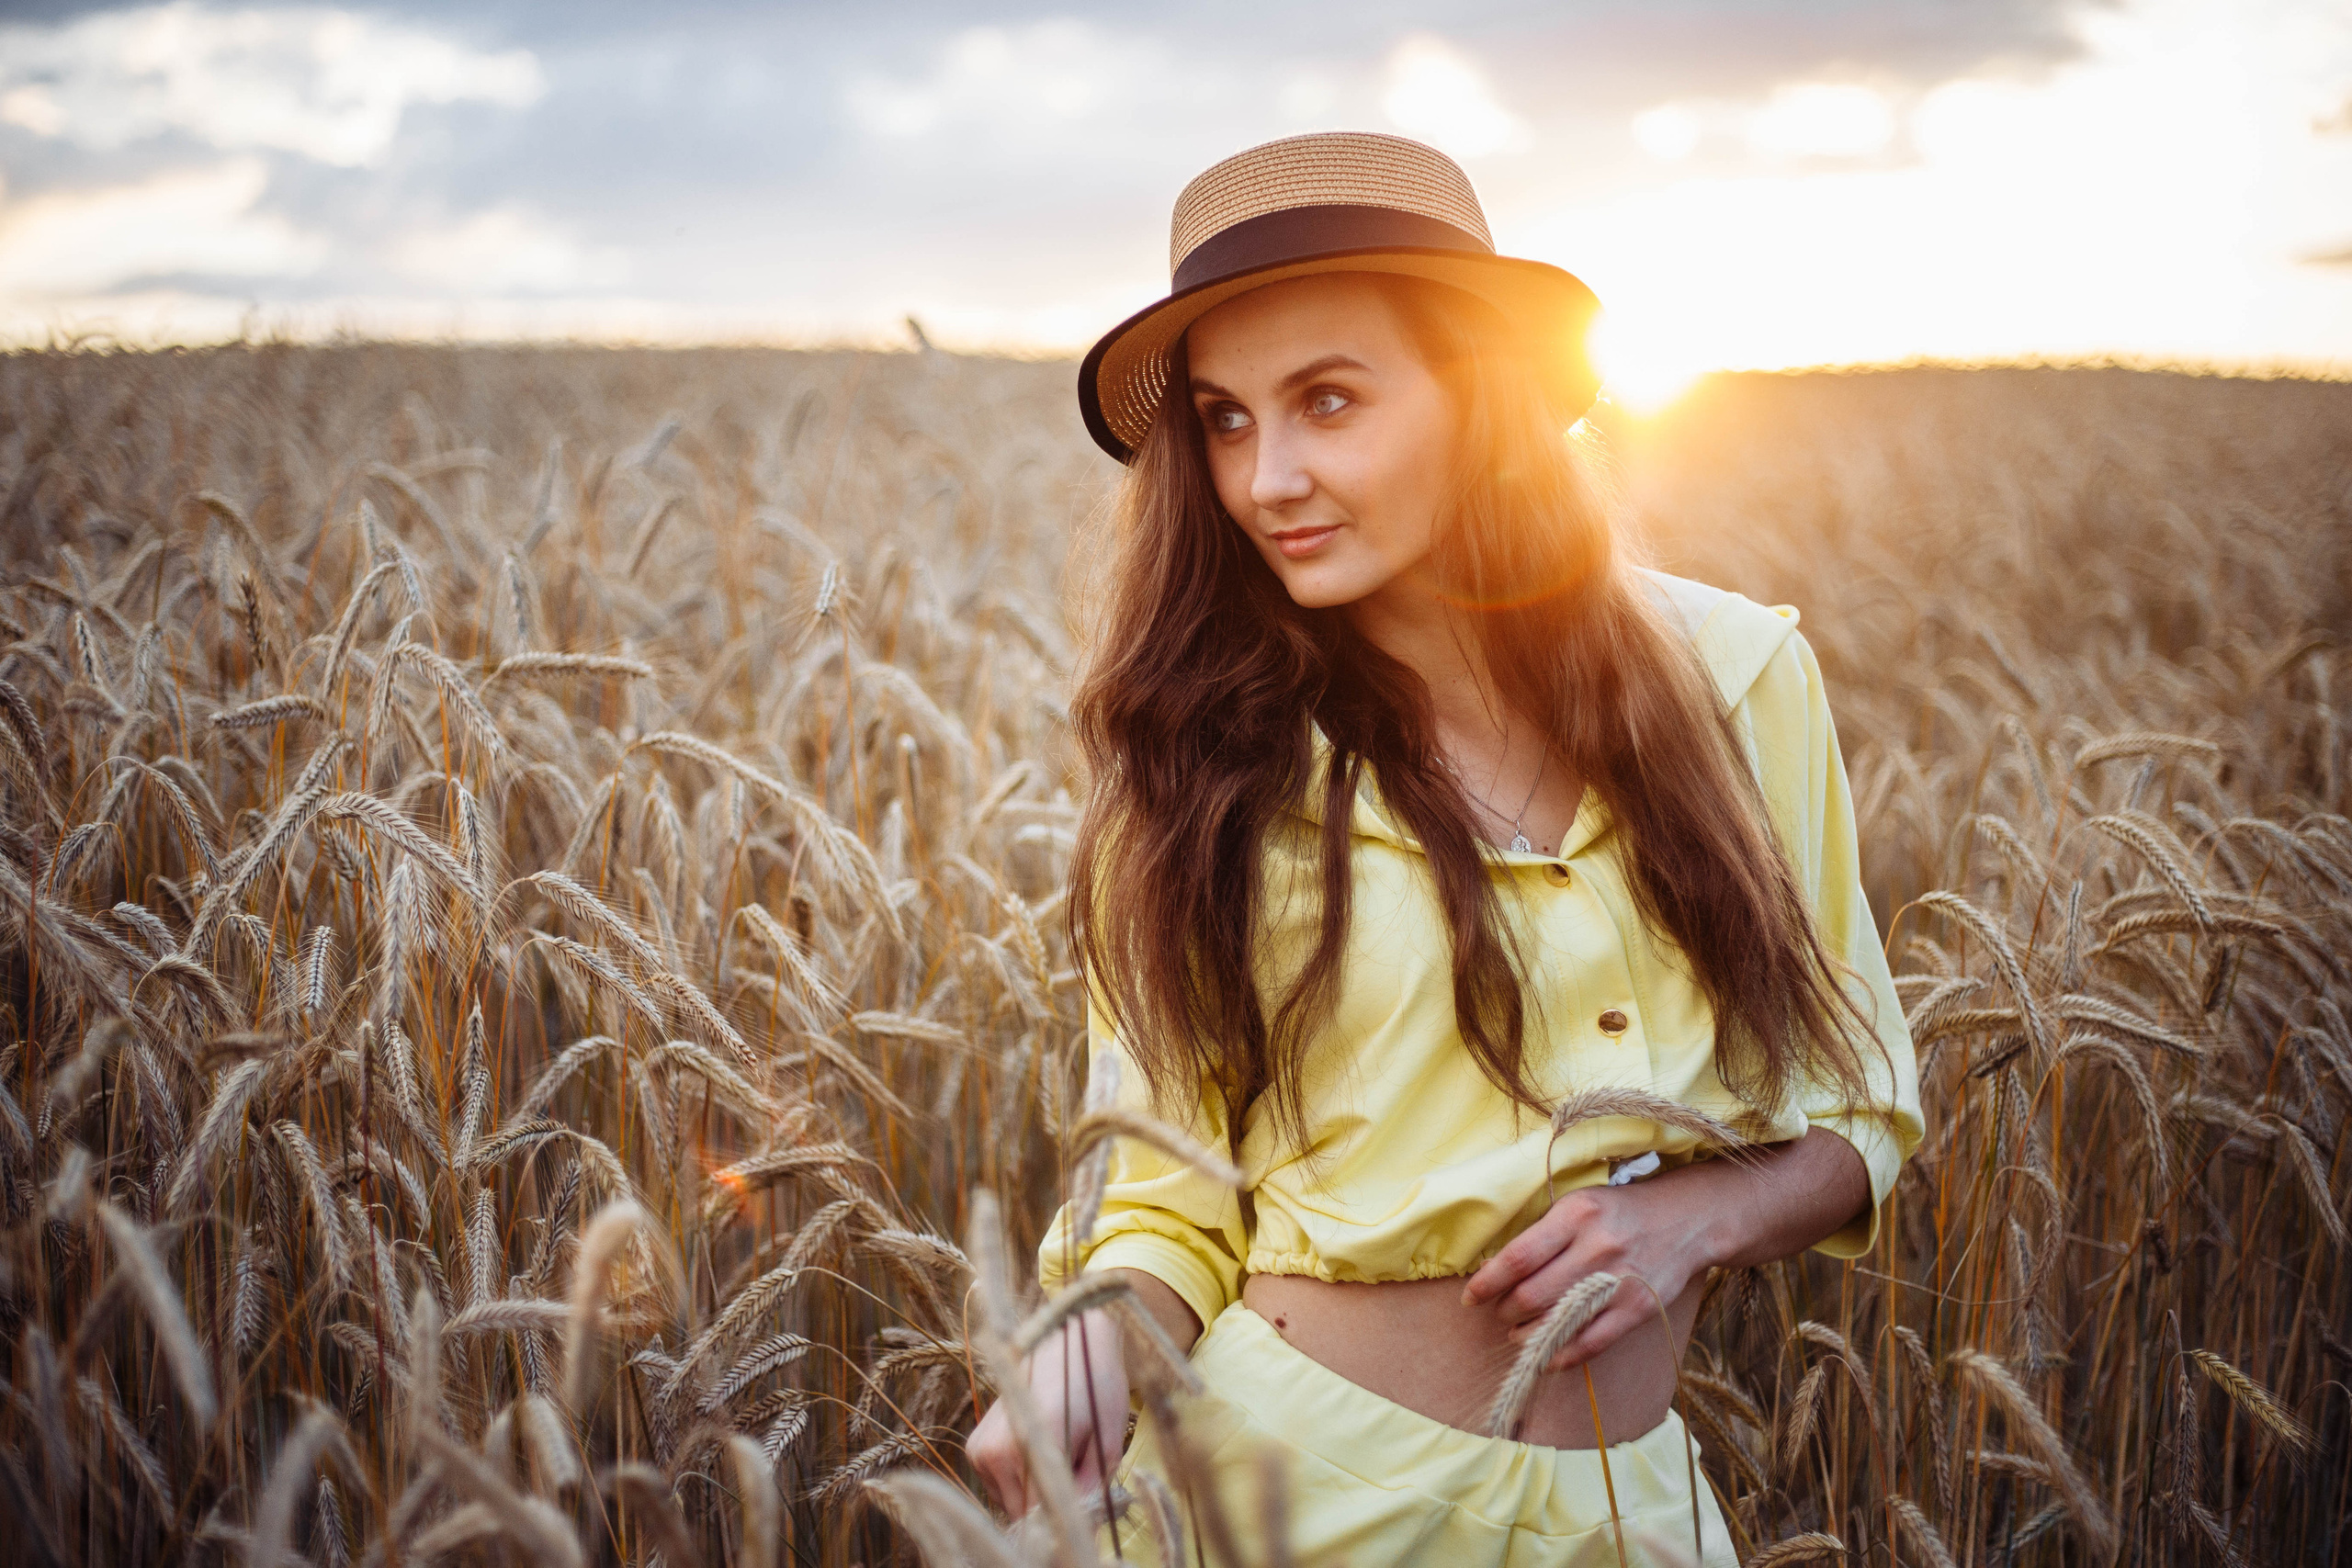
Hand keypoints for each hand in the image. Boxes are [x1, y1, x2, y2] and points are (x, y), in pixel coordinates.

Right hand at [966, 1308, 1127, 1518]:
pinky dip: (1021, 1485)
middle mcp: (1000, 1449)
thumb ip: (1092, 1492)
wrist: (1065, 1341)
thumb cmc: (1097, 1386)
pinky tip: (1040, 1454)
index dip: (1064, 1530)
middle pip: (1025, 1517)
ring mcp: (982, 1449)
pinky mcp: (975, 1448)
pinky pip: (1000, 1489)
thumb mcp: (1107, 1441)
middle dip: (1052, 1512)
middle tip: (1078, 1484)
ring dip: (1035, 1500)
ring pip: (1011, 1507)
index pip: (1043, 1518)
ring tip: (1060, 1460)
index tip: (1080, 1531)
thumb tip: (1084, 1535)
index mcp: (1037, 1441)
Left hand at [1460, 1178, 1715, 1371]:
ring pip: (1558, 1321)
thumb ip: (1541, 1234)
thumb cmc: (1618, 1211)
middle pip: (1533, 1294)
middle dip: (1506, 1311)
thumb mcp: (1578, 1204)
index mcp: (1576, 1215)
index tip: (1470, 1297)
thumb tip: (1495, 1272)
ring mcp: (1620, 1280)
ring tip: (1519, 1332)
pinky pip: (1591, 1343)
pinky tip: (1547, 1355)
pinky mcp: (1638, 1308)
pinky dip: (1562, 1355)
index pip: (1518, 1257)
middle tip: (1500, 1312)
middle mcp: (1597, 1247)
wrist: (1686, 1219)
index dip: (1488, 1283)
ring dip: (1528, 1335)